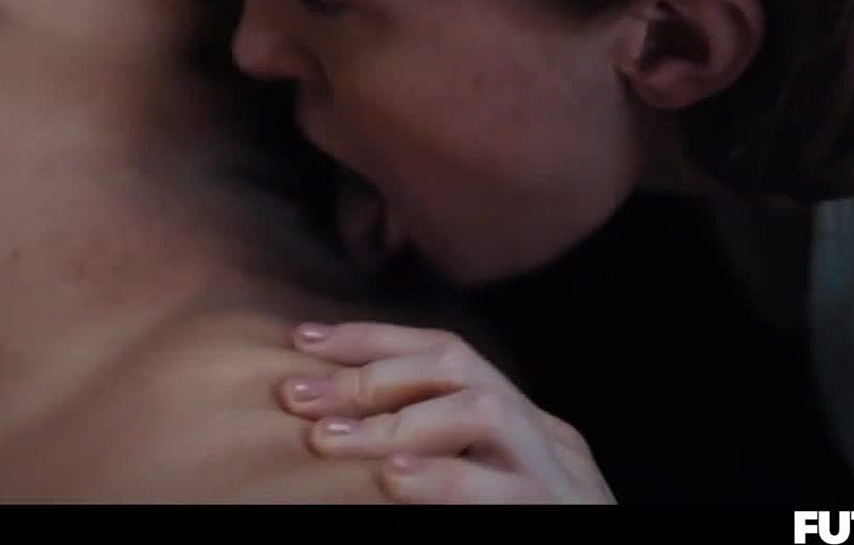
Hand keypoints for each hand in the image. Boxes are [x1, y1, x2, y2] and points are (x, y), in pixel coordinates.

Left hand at [278, 322, 615, 503]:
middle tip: (296, 395)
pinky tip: (392, 481)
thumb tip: (341, 422)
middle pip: (459, 366)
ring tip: (327, 441)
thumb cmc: (520, 516)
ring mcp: (556, 477)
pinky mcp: (556, 514)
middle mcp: (545, 437)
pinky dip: (442, 480)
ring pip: (483, 412)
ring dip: (397, 421)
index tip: (304, 339)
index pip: (446, 353)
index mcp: (525, 424)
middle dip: (370, 373)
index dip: (371, 339)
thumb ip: (442, 448)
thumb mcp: (486, 482)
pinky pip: (499, 492)